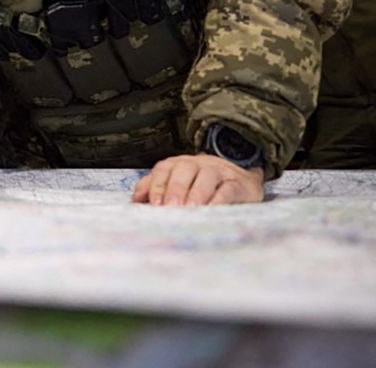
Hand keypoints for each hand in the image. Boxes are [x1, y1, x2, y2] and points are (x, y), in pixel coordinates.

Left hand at [132, 153, 263, 205]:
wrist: (240, 180)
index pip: (164, 169)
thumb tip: (135, 201)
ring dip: (196, 194)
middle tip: (170, 208)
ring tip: (189, 210)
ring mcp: (219, 172)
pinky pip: (228, 189)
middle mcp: (197, 164)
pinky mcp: (238, 184)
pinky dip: (219, 200)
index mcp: (178, 164)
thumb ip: (154, 189)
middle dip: (175, 189)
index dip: (157, 185)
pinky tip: (211, 211)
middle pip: (184, 170)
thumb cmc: (200, 186)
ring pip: (206, 177)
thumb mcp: (176, 185)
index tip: (153, 204)